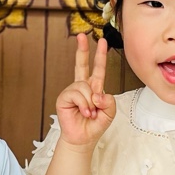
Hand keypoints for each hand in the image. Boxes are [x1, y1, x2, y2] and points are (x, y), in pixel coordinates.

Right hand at [55, 33, 115, 147]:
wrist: (83, 139)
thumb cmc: (95, 125)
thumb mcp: (109, 113)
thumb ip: (109, 101)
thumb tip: (97, 93)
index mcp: (94, 87)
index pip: (98, 69)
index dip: (100, 55)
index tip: (102, 41)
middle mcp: (82, 86)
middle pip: (81, 64)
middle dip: (82, 49)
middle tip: (82, 35)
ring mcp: (72, 91)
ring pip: (84, 86)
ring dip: (91, 102)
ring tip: (90, 113)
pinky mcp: (64, 97)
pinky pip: (77, 94)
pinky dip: (84, 104)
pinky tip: (84, 112)